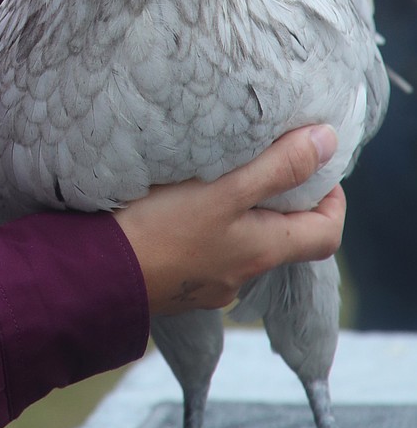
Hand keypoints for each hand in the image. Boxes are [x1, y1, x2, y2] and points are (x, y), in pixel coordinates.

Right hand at [115, 125, 345, 315]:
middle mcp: (243, 274)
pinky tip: (177, 210)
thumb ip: (278, 168)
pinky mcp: (178, 283)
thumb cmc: (161, 228)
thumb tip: (329, 143)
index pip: (327, 234)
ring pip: (242, 245)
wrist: (95, 274)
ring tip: (216, 179)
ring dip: (240, 215)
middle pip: (284, 238)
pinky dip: (206, 230)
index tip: (316, 166)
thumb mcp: (224, 190)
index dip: (333, 199)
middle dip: (282, 200)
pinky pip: (207, 254)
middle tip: (264, 161)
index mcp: (263, 251)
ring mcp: (209, 284)